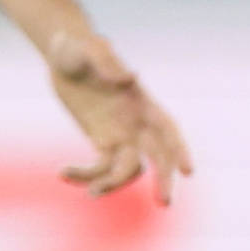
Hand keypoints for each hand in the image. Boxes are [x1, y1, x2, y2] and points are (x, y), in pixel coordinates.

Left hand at [45, 30, 192, 202]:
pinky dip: (86, 175)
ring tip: (91, 193)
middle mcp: (136, 121)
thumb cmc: (80, 47)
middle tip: (164, 203)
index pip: (168, 129)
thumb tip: (130, 78)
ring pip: (129, 168)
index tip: (188, 171)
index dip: (180, 149)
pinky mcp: (101, 141)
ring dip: (115, 184)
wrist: (62, 55)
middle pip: (158, 155)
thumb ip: (108, 62)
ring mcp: (120, 133)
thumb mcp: (90, 49)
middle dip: (164, 179)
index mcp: (141, 101)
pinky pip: (100, 166)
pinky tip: (63, 173)